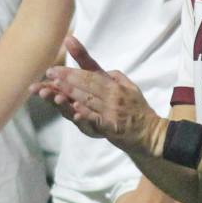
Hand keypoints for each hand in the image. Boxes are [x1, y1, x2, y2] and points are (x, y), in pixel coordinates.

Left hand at [34, 36, 161, 154]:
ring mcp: (112, 112)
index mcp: (115, 85)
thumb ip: (115, 76)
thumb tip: (104, 68)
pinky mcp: (113, 127)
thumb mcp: (131, 88)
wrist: (151, 134)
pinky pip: (97, 119)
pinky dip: (86, 113)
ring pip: (88, 100)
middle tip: (50, 74)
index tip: (55, 69)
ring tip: (55, 88)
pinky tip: (75, 109)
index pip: (90, 75)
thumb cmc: (138, 110)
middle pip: (87, 85)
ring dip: (71, 93)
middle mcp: (114, 96)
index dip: (72, 71)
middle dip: (66, 79)